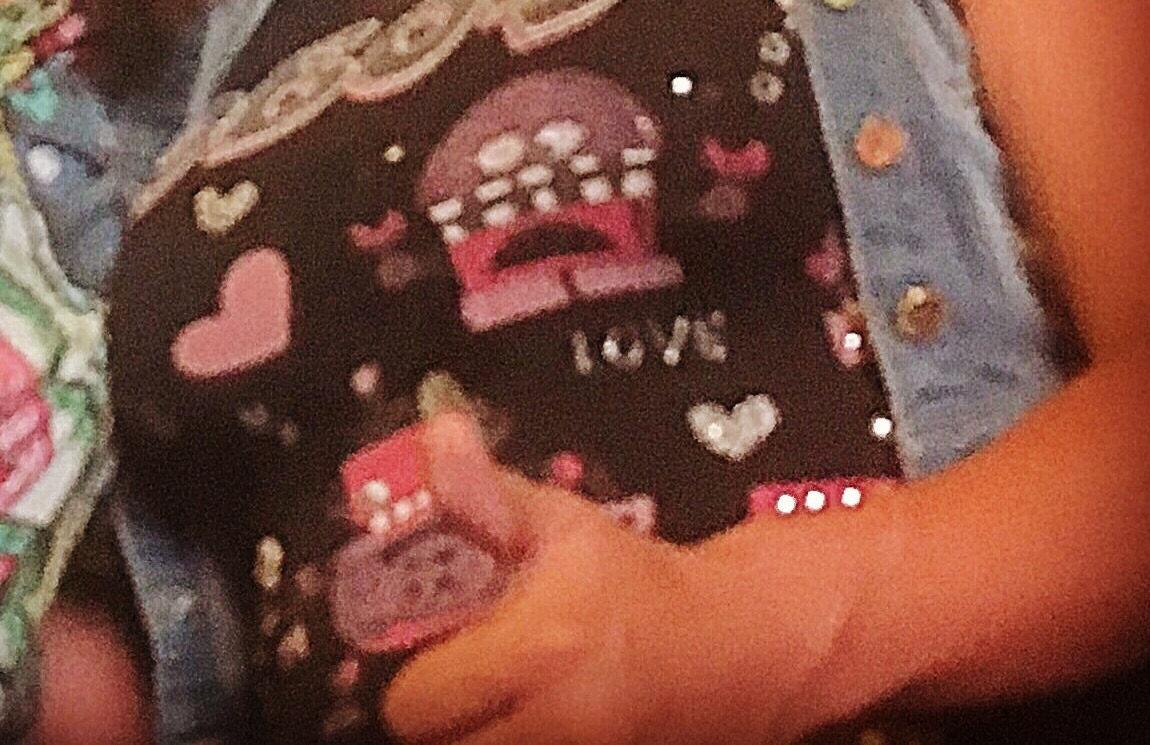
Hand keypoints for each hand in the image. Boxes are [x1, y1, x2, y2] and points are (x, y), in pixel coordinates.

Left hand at [381, 416, 835, 744]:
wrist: (737, 642)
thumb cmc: (636, 579)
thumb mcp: (560, 521)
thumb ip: (483, 489)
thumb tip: (435, 436)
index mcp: (537, 649)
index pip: (420, 699)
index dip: (412, 670)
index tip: (428, 642)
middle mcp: (555, 721)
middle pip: (442, 743)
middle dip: (440, 706)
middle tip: (458, 670)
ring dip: (477, 728)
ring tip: (497, 687)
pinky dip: (516, 737)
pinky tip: (530, 706)